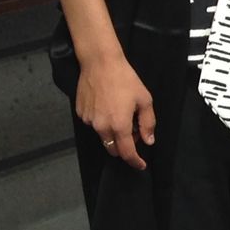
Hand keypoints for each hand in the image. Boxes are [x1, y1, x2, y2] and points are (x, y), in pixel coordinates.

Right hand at [76, 51, 155, 169]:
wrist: (100, 63)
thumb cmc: (125, 80)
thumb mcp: (144, 100)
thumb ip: (147, 123)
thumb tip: (148, 141)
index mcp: (119, 125)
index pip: (126, 153)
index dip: (135, 162)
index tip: (140, 166)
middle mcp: (101, 127)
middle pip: (113, 149)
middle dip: (124, 146)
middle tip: (133, 131)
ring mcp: (89, 121)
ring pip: (103, 137)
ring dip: (113, 133)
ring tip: (120, 113)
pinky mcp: (81, 113)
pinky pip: (94, 125)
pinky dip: (102, 122)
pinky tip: (107, 106)